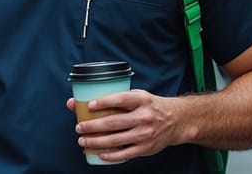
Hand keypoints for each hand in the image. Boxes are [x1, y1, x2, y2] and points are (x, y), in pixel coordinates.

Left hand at [67, 90, 187, 161]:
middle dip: (93, 126)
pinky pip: (125, 153)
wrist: (176, 120)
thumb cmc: (149, 106)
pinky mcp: (146, 147)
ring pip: (116, 139)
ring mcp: (145, 133)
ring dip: (97, 141)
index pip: (120, 99)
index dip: (104, 102)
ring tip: (83, 140)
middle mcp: (144, 116)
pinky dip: (111, 155)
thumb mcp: (136, 96)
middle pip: (114, 122)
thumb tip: (75, 102)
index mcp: (141, 100)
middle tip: (79, 127)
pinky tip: (100, 153)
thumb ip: (112, 98)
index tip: (89, 106)